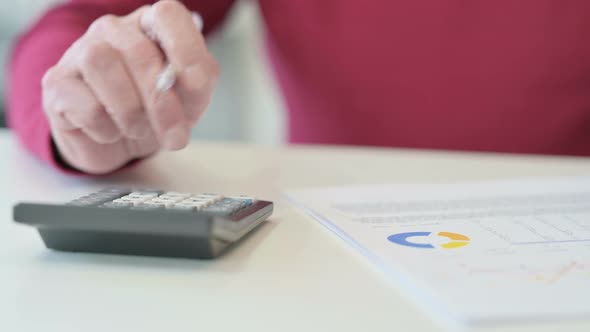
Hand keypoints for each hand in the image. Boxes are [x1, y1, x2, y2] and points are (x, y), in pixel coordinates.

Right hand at [42, 0, 218, 173]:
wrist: (120, 145)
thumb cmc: (157, 112)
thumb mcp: (190, 99)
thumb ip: (198, 83)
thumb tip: (192, 79)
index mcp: (151, 26)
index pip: (168, 15)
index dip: (185, 49)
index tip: (197, 85)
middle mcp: (113, 31)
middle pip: (138, 51)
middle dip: (161, 101)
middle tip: (175, 134)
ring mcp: (79, 53)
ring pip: (101, 64)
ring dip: (131, 112)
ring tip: (139, 129)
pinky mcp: (57, 84)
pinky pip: (85, 105)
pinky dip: (107, 129)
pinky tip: (111, 132)